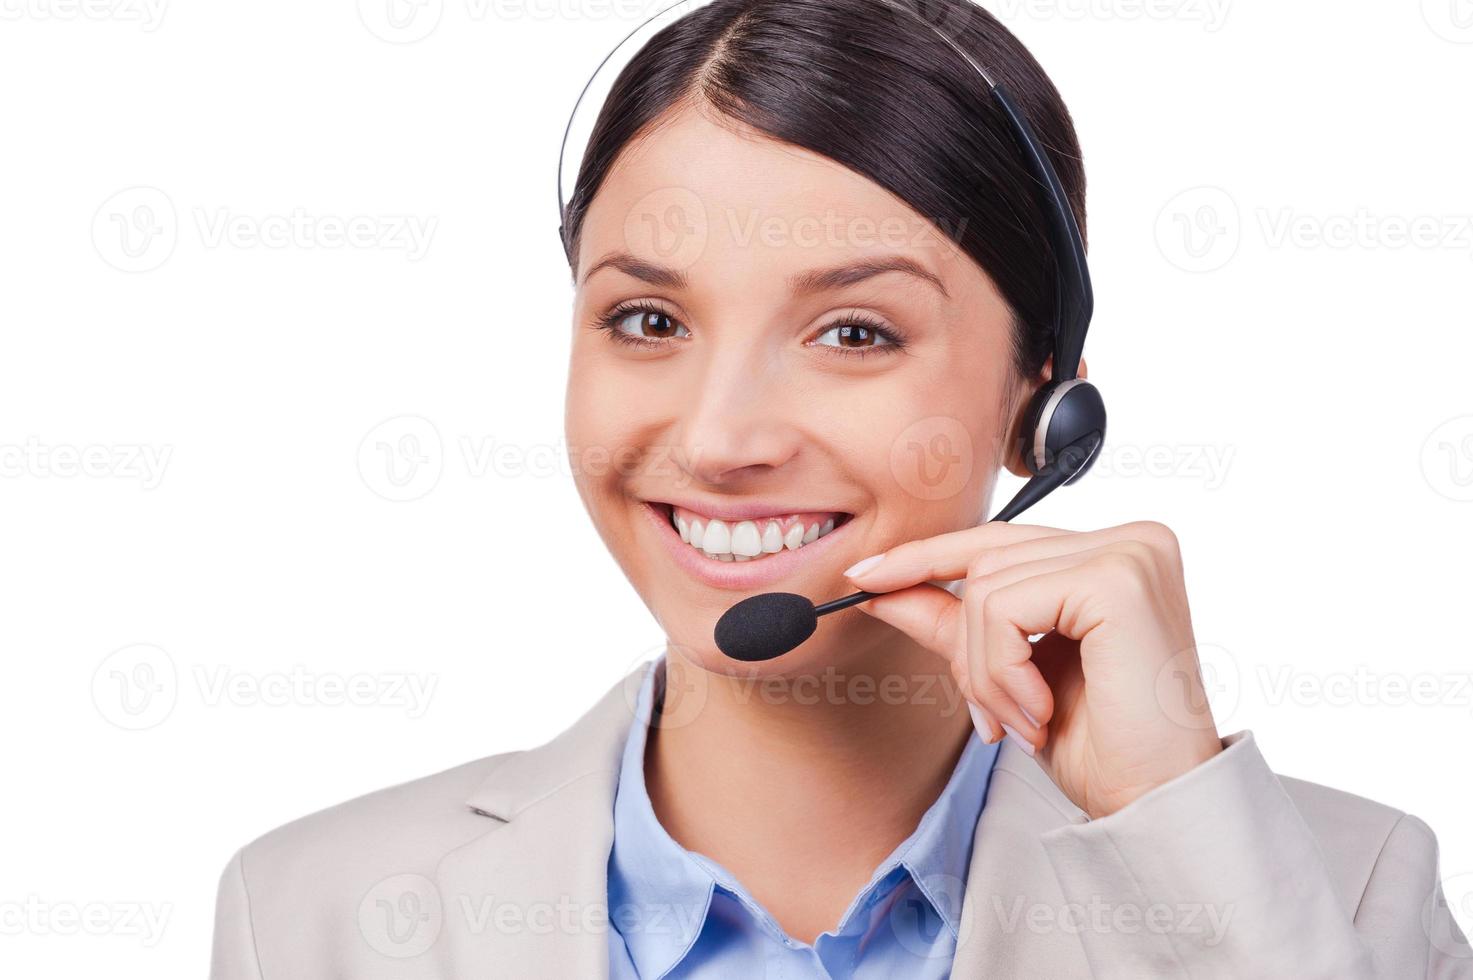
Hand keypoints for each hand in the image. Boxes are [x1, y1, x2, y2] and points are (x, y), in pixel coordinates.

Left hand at [844, 520, 1222, 818]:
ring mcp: (1130, 551)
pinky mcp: (1118, 578)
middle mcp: (1131, 538)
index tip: (865, 577)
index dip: (925, 558)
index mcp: (1114, 552)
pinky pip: (1005, 607)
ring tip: (1022, 721)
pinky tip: (1038, 711)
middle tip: (993, 717)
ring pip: (986, 587)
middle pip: (985, 563)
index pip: (997, 540)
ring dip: (985, 671)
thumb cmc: (1101, 745)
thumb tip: (878, 585)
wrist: (1154, 805)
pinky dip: (1001, 669)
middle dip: (968, 649)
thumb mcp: (1008, 671)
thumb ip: (952, 621)